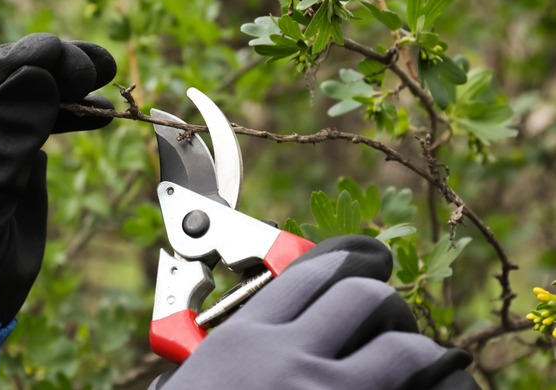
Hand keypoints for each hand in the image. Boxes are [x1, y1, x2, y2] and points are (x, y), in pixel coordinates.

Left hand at [0, 33, 115, 324]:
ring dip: (66, 84)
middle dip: (46, 67)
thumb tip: (40, 78)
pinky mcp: (17, 158)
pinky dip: (73, 115)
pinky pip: (46, 125)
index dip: (11, 61)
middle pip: (1, 80)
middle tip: (91, 64)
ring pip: (27, 97)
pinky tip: (100, 111)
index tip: (56, 51)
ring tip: (105, 71)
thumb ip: (5, 142)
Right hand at [154, 235, 478, 389]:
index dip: (351, 257)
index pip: (312, 272)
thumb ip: (230, 350)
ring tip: (415, 364)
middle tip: (388, 323)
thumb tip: (272, 328)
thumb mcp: (192, 383)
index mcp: (243, 341)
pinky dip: (441, 388)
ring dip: (417, 350)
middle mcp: (288, 361)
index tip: (370, 258)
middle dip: (385, 303)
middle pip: (363, 295)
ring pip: (404, 347)